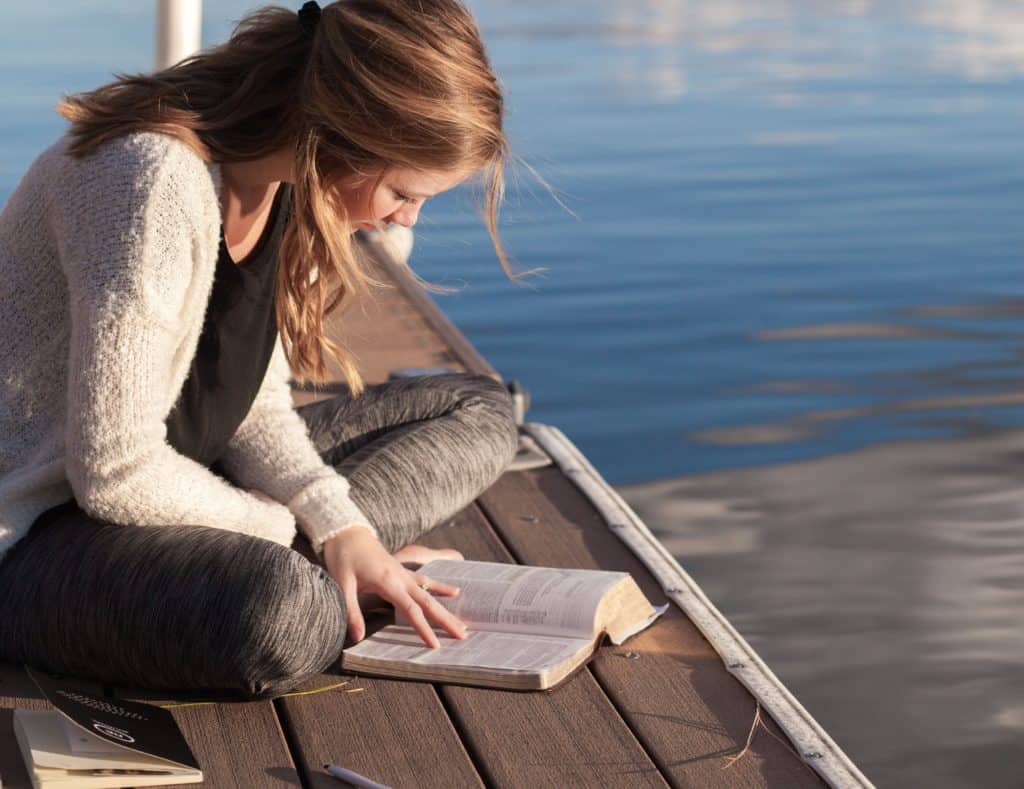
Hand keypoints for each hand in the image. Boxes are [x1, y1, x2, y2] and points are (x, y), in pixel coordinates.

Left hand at [322, 527, 467, 648]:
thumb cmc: (342, 557)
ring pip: (430, 593)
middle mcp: (401, 577)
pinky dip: (441, 588)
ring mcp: (403, 572)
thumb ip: (351, 612)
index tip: (436, 645)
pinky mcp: (401, 570)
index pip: (411, 610)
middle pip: (429, 602)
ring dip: (447, 607)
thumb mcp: (342, 584)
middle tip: (463, 635)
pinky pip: (426, 581)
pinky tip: (454, 592)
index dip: (424, 629)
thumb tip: (357, 637)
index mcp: (388, 581)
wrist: (347, 532)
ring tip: (463, 621)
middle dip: (446, 619)